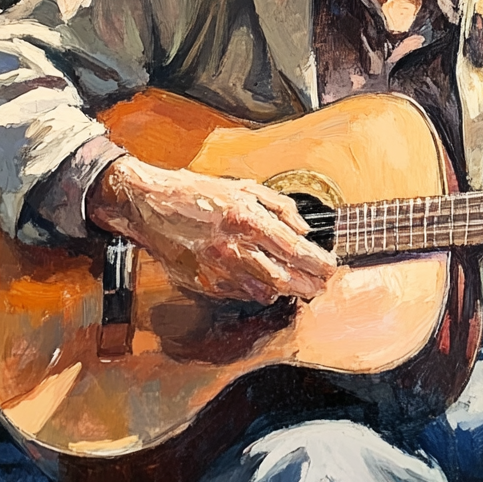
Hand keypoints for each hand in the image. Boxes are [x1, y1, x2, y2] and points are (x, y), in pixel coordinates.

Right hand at [89, 156, 336, 304]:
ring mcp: (218, 270)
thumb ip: (279, 207)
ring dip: (287, 292)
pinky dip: (259, 291)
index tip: (331, 268)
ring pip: (265, 292)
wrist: (150, 206)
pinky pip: (241, 294)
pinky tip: (267, 283)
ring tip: (300, 286)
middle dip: (309, 286)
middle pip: (285, 279)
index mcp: (248, 220)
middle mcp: (234, 248)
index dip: (318, 264)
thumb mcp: (243, 187)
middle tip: (322, 286)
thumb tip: (303, 229)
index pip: (295, 251)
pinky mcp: (204, 284)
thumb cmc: (197, 193)